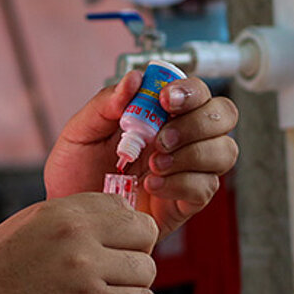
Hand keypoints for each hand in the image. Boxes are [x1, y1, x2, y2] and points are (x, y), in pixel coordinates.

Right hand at [0, 194, 159, 293]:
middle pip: (145, 235)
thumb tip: (109, 229)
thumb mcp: (21, 233)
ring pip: (147, 273)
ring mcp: (83, 269)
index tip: (106, 252)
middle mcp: (74, 232)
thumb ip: (63, 226)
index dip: (122, 232)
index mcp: (57, 210)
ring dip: (132, 291)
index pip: (122, 206)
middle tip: (109, 280)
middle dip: (133, 258)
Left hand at [44, 71, 238, 238]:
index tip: (165, 99)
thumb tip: (134, 78)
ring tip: (153, 164)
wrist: (69, 215)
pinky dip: (180, 183)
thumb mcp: (80, 132)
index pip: (197, 92)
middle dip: (198, 122)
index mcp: (158, 115)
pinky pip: (205, 187)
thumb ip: (105, 104)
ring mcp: (186, 170)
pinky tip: (151, 186)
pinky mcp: (185, 202)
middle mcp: (180, 139)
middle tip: (161, 138)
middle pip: (224, 116)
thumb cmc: (74, 173)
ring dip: (192, 154)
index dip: (191, 91)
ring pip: (224, 152)